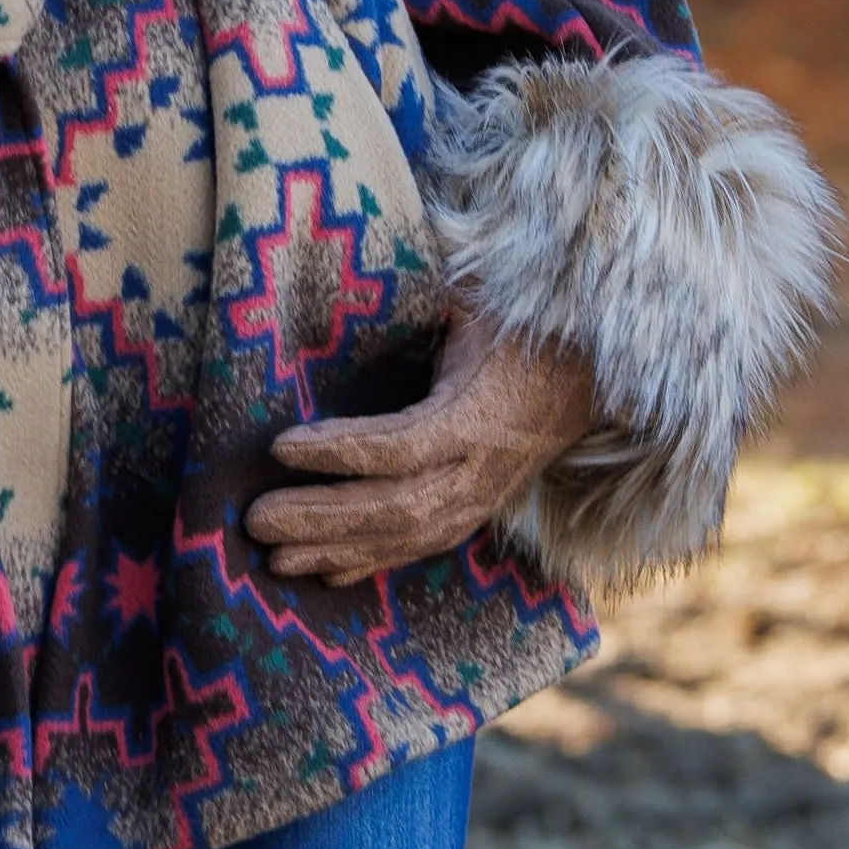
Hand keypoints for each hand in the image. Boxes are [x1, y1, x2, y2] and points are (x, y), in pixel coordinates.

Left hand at [247, 308, 600, 585]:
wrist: (592, 376)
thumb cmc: (524, 328)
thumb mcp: (475, 301)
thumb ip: (420, 298)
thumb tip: (347, 274)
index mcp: (478, 414)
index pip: (399, 445)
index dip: (338, 451)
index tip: (280, 445)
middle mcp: (481, 468)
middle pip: (393, 507)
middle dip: (321, 518)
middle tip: (256, 520)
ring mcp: (482, 497)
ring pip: (404, 538)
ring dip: (337, 550)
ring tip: (275, 559)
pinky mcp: (480, 511)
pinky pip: (422, 547)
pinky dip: (373, 563)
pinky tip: (327, 575)